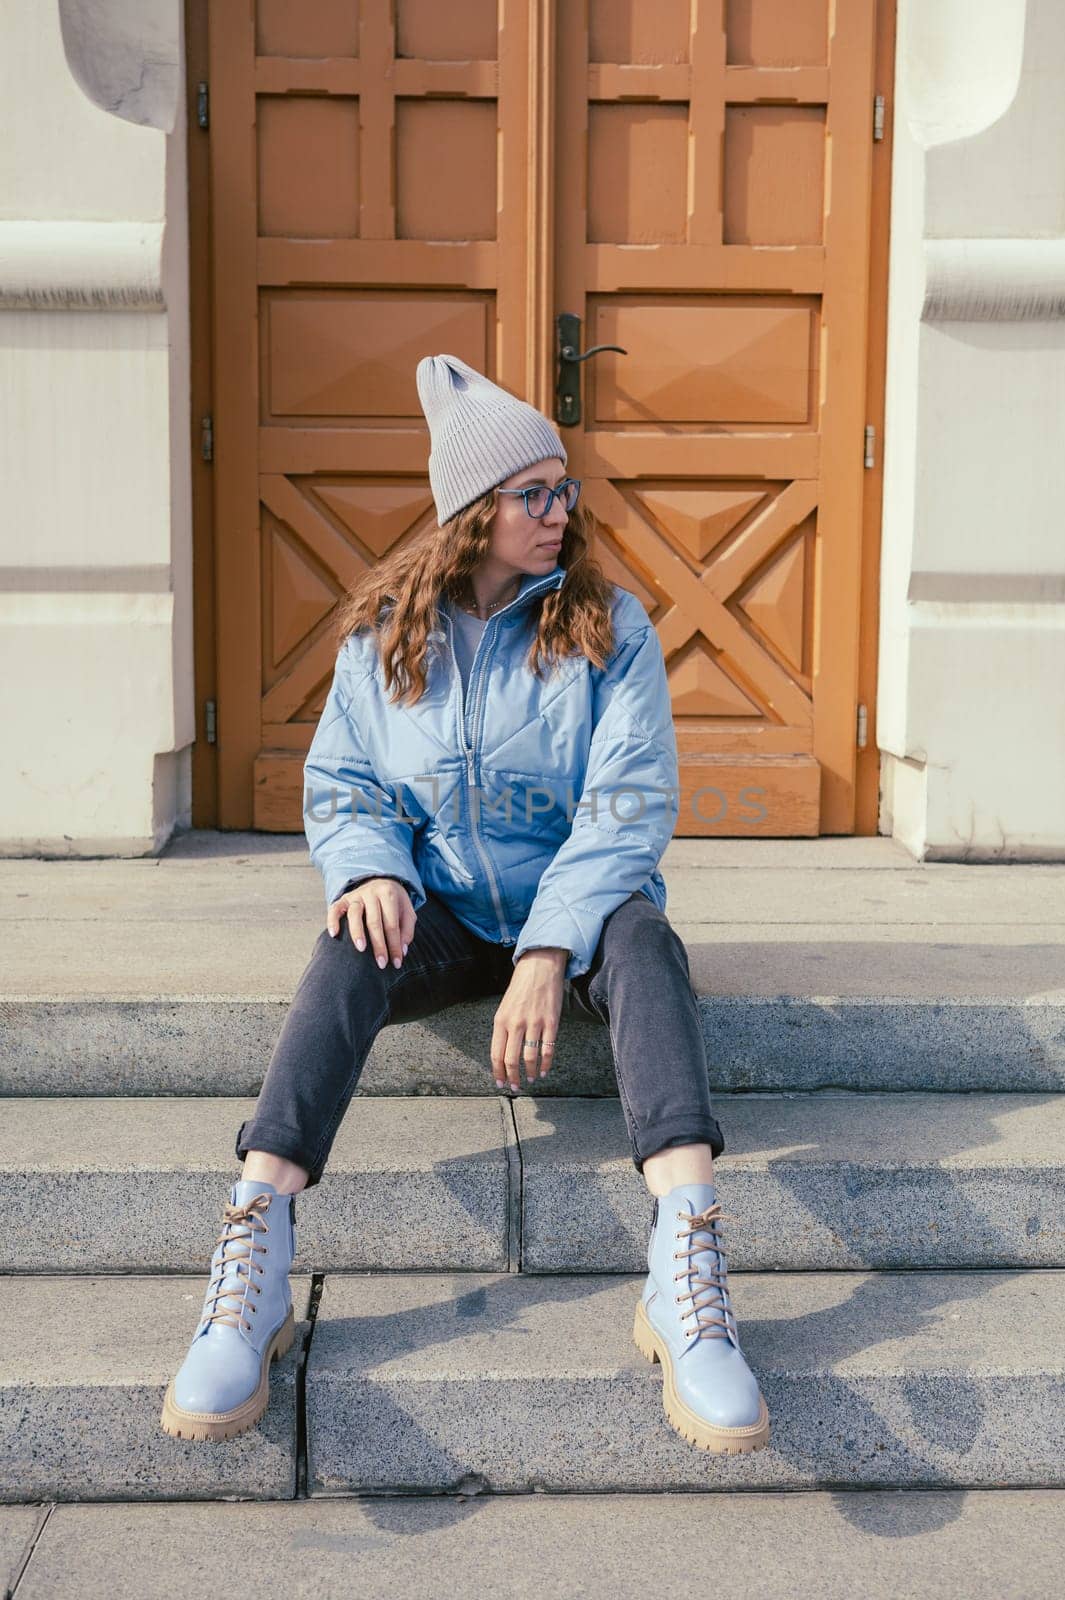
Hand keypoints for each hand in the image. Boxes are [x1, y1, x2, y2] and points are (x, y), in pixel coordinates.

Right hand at [328, 877, 415, 969]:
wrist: (381, 880)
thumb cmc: (395, 902)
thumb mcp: (407, 911)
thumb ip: (407, 930)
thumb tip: (402, 951)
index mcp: (389, 894)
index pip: (392, 924)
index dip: (394, 945)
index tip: (396, 963)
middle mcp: (371, 893)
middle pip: (374, 921)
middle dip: (378, 944)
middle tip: (381, 964)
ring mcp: (356, 895)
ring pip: (354, 914)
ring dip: (357, 932)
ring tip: (361, 949)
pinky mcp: (343, 899)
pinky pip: (334, 908)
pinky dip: (332, 921)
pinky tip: (334, 934)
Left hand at [490, 949, 565, 1091]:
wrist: (540, 966)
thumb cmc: (521, 987)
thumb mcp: (504, 1006)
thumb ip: (503, 1029)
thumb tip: (503, 1053)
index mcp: (501, 1020)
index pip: (496, 1053)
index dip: (498, 1072)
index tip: (500, 1083)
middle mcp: (515, 1023)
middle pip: (511, 1059)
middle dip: (512, 1077)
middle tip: (515, 1086)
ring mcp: (534, 1023)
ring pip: (529, 1057)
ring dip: (529, 1072)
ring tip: (530, 1079)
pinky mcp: (551, 1022)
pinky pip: (548, 1049)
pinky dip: (545, 1063)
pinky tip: (543, 1070)